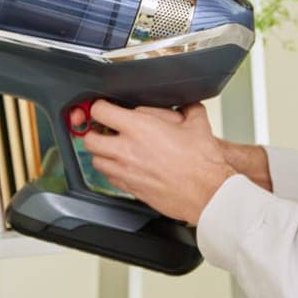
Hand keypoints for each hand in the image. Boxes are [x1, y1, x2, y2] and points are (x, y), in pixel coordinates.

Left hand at [73, 100, 236, 225]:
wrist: (207, 193)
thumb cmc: (202, 162)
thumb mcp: (197, 123)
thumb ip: (188, 108)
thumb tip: (187, 105)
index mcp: (140, 128)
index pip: (100, 111)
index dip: (99, 107)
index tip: (104, 108)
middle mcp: (127, 150)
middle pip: (90, 139)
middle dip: (94, 133)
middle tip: (104, 130)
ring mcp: (126, 172)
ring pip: (96, 161)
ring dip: (101, 154)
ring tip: (113, 150)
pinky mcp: (131, 189)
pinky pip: (109, 179)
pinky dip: (112, 171)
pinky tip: (125, 167)